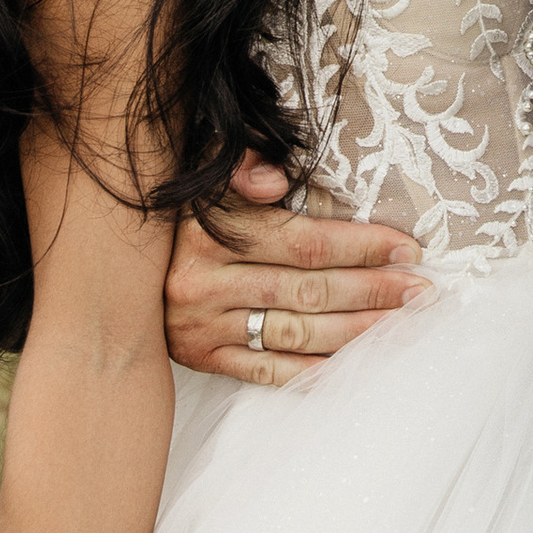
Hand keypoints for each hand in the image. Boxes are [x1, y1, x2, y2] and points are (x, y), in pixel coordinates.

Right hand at [164, 154, 425, 384]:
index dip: (361, 246)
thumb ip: (238, 162)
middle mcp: (203, 284)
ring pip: (296, 334)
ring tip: (402, 326)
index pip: (304, 243)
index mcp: (207, 232)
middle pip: (309, 291)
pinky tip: (354, 363)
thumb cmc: (175, 210)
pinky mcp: (201, 359)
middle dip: (374, 291)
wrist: (111, 265)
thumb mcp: (200, 172)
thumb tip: (275, 179)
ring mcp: (201, 328)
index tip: (407, 247)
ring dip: (357, 332)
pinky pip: (268, 370)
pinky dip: (314, 370)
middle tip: (422, 291)